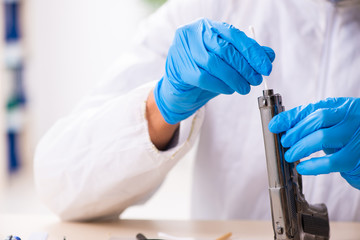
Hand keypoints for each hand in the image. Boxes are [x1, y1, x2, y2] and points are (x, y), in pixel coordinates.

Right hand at [154, 18, 274, 123]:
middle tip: (256, 80)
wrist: (178, 84)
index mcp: (207, 26)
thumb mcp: (225, 59)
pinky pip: (204, 78)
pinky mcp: (179, 68)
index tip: (266, 67)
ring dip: (234, 78)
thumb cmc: (203, 68)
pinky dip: (220, 85)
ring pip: (214, 64)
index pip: (234, 35)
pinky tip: (229, 89)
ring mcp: (184, 50)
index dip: (253, 52)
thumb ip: (245, 54)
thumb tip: (269, 55)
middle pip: (225, 49)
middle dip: (245, 67)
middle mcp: (194, 34)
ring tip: (245, 87)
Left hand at [269, 97, 359, 188]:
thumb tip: (279, 125)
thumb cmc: (346, 137)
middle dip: (296, 131)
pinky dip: (313, 166)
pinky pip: (333, 161)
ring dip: (301, 147)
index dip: (291, 116)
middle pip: (319, 118)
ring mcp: (357, 135)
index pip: (313, 107)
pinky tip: (303, 168)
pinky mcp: (357, 156)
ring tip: (290, 155)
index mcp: (342, 106)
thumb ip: (308, 122)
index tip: (275, 125)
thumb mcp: (329, 125)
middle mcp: (352, 117)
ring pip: (324, 137)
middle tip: (284, 142)